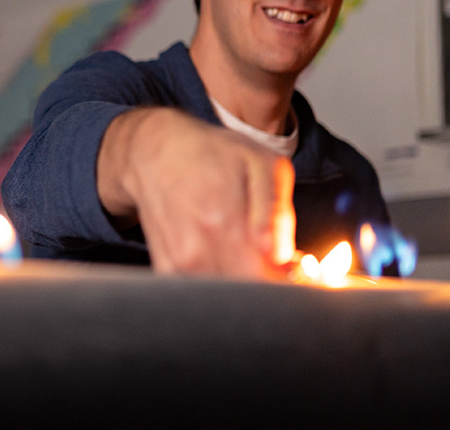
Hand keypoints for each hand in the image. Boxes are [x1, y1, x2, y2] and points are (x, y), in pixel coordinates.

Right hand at [97, 108, 294, 277]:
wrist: (155, 153)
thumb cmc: (212, 154)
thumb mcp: (261, 163)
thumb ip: (278, 212)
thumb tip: (282, 257)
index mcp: (226, 222)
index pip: (269, 282)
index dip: (289, 282)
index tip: (295, 269)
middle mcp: (199, 249)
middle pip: (248, 294)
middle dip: (267, 282)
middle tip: (273, 261)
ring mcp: (180, 263)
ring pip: (226, 296)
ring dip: (243, 283)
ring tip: (245, 253)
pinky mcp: (166, 268)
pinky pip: (202, 292)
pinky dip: (218, 283)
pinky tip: (221, 256)